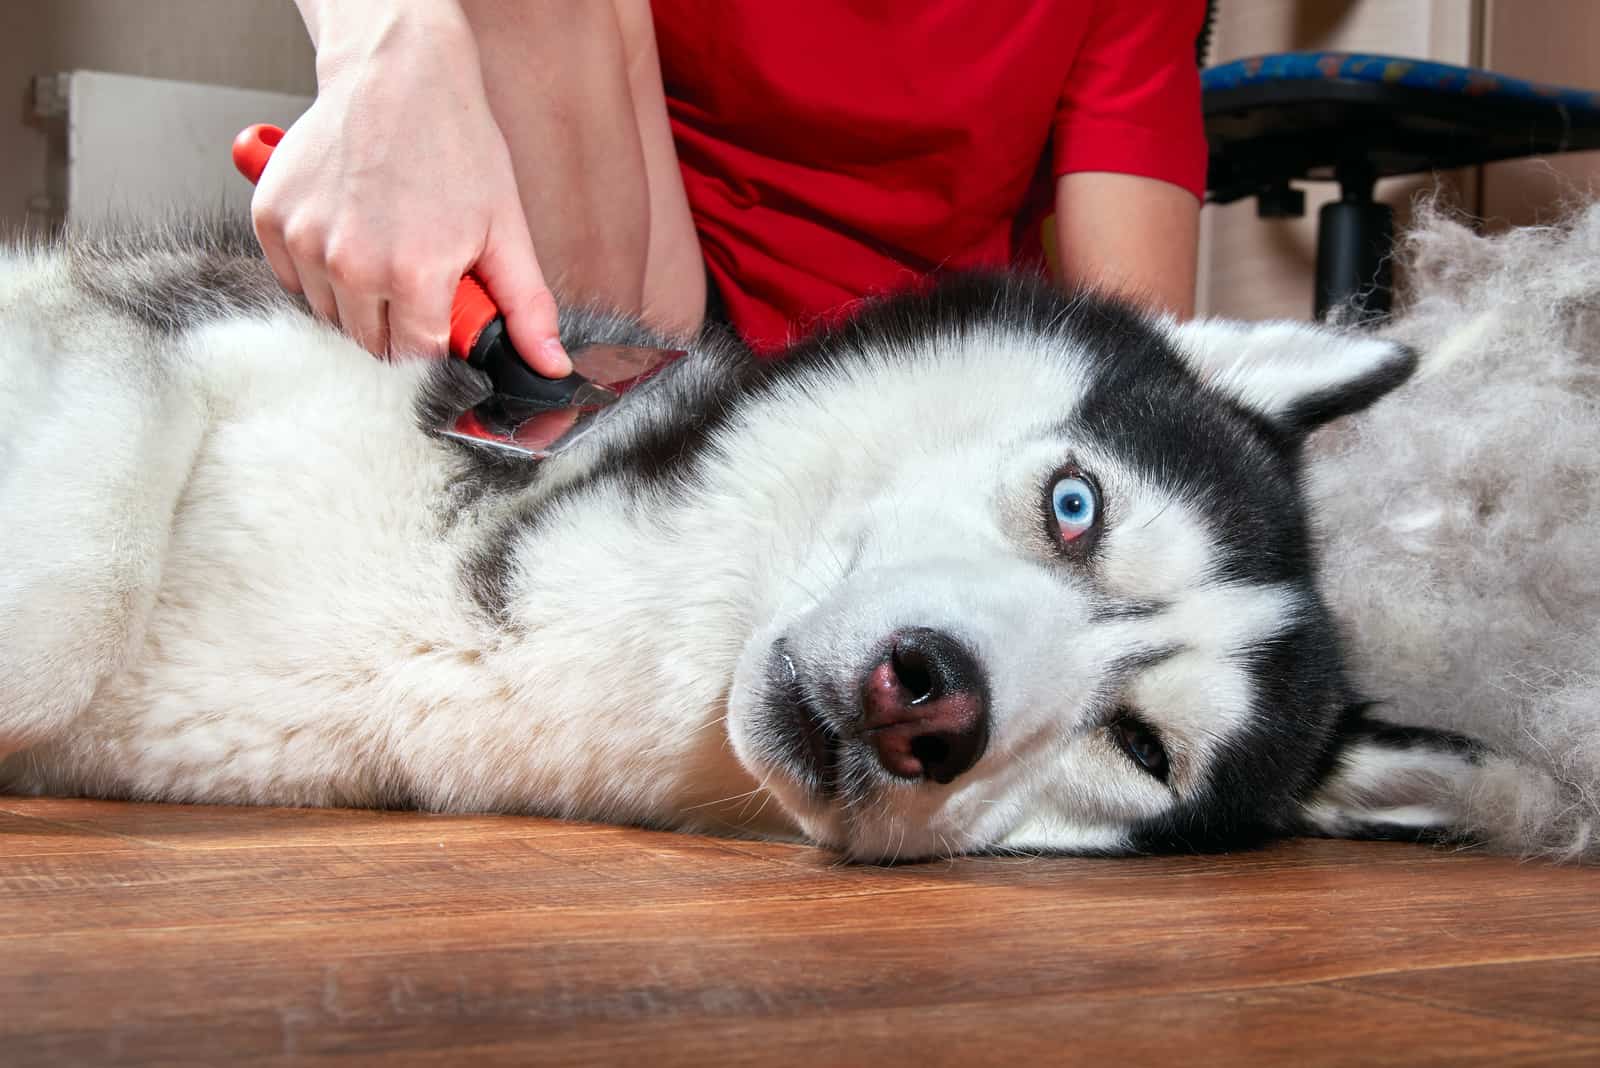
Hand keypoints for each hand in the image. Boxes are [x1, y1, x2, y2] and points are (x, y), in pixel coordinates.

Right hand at [252, 1, 569, 374]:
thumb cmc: (452, 142)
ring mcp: (304, 240)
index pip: (416, 357)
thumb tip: (549, 365)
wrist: (395, 75)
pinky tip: (349, 228)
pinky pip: (292, 279)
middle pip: (370, 343)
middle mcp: (349, 264)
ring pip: (329, 315)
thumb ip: (526, 307)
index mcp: (411, 273)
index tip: (444, 310)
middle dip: (398, 323)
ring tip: (384, 242)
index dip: (436, 339)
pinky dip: (318, 268)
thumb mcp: (505, 228)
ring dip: (357, 298)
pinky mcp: (270, 219)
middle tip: (417, 270)